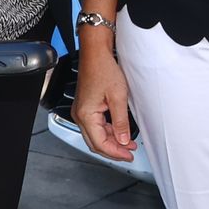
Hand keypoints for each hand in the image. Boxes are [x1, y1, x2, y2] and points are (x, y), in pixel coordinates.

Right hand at [75, 36, 136, 157]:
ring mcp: (82, 111)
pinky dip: (108, 131)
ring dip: (111, 141)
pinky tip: (119, 132)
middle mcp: (80, 115)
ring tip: (128, 144)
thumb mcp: (118, 97)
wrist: (96, 53)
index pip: (100, 143)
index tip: (128, 155)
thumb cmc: (104, 69)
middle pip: (95, 142)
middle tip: (128, 154)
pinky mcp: (86, 107)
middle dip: (113, 150)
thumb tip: (123, 141)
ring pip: (95, 135)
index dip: (115, 152)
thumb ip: (121, 122)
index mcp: (85, 115)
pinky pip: (96, 126)